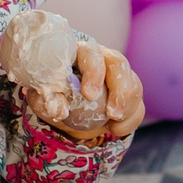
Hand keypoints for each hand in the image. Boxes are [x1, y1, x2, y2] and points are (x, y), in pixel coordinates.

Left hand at [24, 38, 143, 140]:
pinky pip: (138, 106)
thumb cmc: (54, 96)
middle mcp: (104, 59)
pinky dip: (130, 121)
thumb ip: (46, 99)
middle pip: (120, 64)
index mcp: (80, 54)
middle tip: (112, 113)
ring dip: (126, 107)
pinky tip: (115, 129)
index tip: (89, 95)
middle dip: (119, 90)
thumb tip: (57, 107)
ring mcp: (120, 76)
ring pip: (134, 85)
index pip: (92, 54)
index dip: (94, 73)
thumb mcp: (43, 98)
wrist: (68, 111)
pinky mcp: (130, 94)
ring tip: (112, 123)